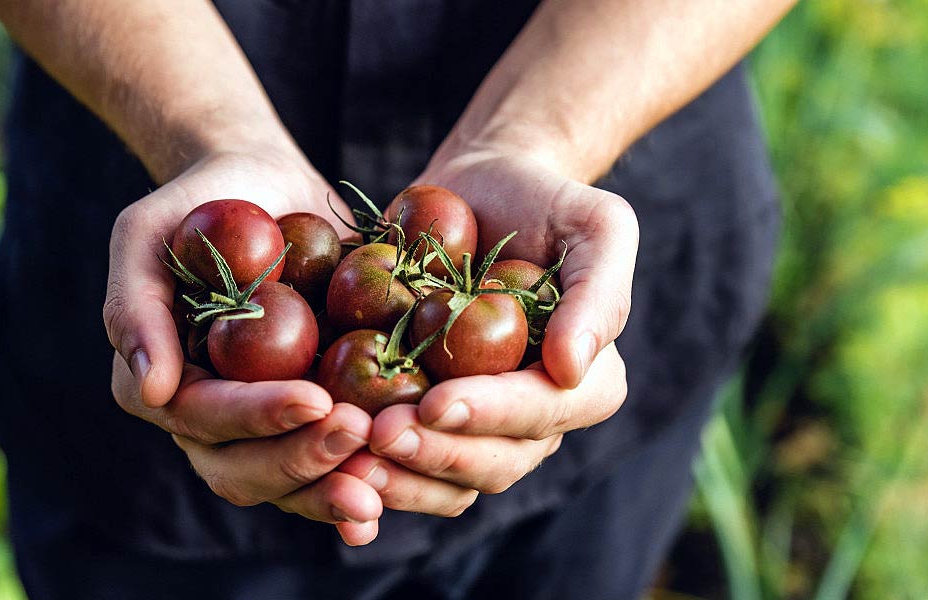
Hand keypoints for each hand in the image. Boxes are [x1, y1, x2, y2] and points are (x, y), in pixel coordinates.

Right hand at [104, 151, 382, 544]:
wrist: (265, 190)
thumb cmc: (199, 204)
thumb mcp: (146, 232)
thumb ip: (134, 304)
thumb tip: (153, 388)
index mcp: (162, 384)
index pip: (202, 417)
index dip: (257, 417)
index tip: (316, 399)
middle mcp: (207, 420)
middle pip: (242, 470)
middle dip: (300, 459)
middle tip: (361, 434)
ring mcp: (260, 427)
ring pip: (284, 485)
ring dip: (329, 488)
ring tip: (382, 479)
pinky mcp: (307, 421)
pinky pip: (325, 470)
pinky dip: (354, 486)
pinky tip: (390, 498)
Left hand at [339, 149, 636, 514]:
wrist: (478, 192)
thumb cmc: (545, 201)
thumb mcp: (597, 225)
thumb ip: (598, 294)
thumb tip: (571, 368)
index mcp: (586, 385)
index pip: (542, 413)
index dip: (491, 414)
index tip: (438, 404)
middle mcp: (535, 421)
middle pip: (493, 463)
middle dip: (436, 454)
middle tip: (379, 434)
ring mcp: (477, 428)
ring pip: (447, 481)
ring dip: (400, 478)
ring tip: (348, 456)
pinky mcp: (425, 420)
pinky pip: (403, 466)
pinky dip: (371, 469)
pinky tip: (329, 455)